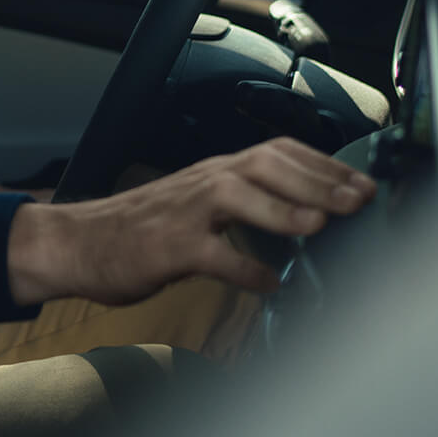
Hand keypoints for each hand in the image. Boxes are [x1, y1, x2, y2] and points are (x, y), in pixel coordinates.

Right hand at [4, 137, 372, 306]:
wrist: (77, 243)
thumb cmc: (139, 230)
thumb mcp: (196, 206)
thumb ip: (242, 208)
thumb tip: (300, 218)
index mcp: (214, 172)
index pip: (276, 152)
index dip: (321, 164)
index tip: (360, 181)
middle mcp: (202, 183)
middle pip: (264, 165)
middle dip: (316, 180)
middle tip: (358, 200)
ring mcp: (183, 213)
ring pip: (237, 196)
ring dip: (282, 208)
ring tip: (320, 224)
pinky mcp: (166, 247)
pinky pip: (210, 255)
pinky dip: (243, 269)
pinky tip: (269, 284)